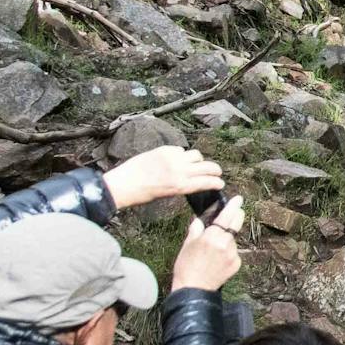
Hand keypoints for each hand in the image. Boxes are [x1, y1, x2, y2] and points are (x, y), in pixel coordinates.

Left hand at [103, 145, 223, 210]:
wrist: (123, 184)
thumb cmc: (143, 194)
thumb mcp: (167, 194)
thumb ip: (182, 185)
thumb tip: (193, 180)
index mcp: (181, 186)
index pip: (207, 182)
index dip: (216, 182)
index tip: (220, 183)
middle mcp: (180, 171)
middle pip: (207, 166)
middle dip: (215, 170)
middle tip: (216, 171)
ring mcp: (173, 158)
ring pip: (196, 155)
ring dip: (198, 160)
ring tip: (194, 164)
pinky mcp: (164, 150)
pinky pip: (180, 150)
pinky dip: (181, 154)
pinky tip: (175, 159)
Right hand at [170, 196, 243, 292]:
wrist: (194, 288)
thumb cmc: (186, 266)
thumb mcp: (187, 244)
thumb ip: (196, 228)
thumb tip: (200, 219)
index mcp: (212, 235)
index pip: (227, 215)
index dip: (234, 205)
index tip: (238, 199)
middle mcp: (226, 243)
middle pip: (237, 223)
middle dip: (237, 216)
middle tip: (232, 214)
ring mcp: (233, 254)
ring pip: (233, 239)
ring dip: (228, 239)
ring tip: (213, 251)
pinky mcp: (237, 263)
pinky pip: (234, 252)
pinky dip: (228, 252)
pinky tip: (217, 260)